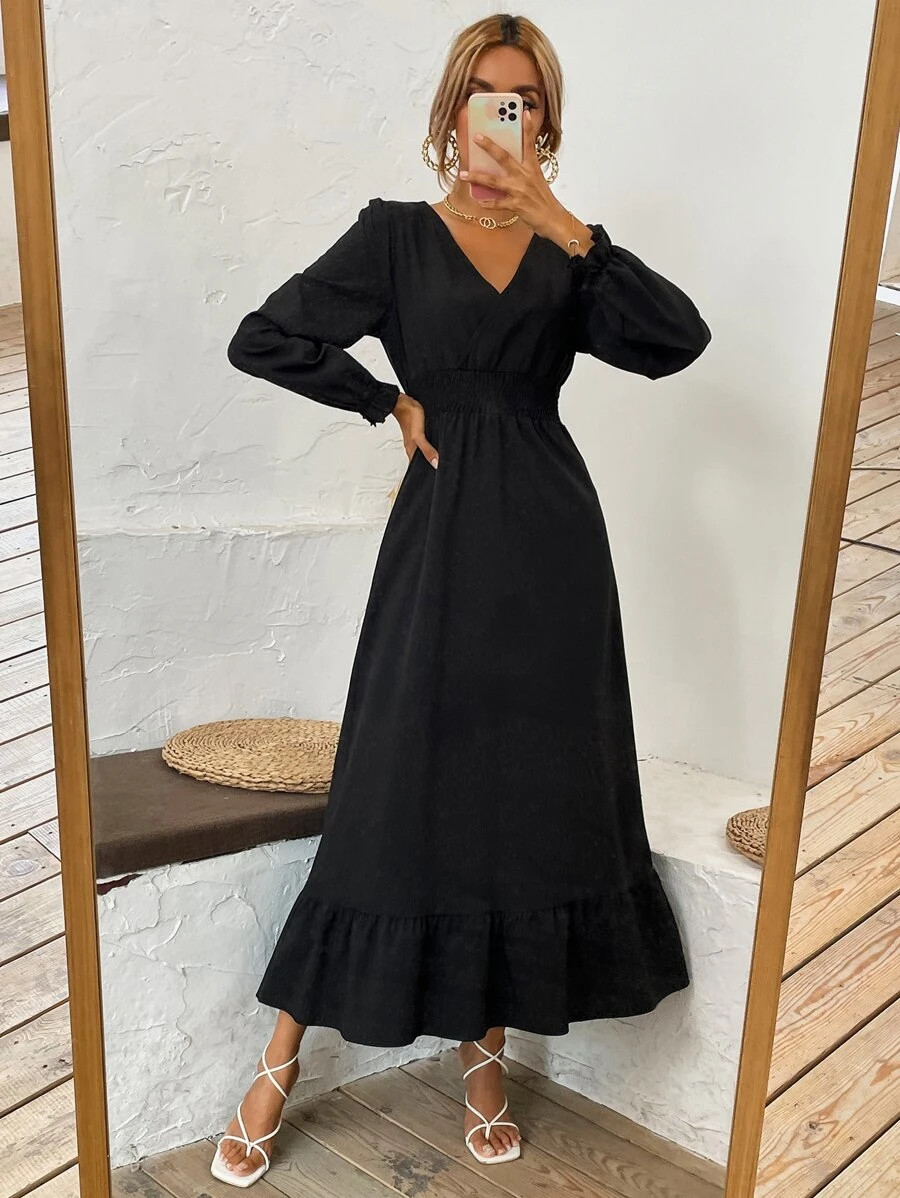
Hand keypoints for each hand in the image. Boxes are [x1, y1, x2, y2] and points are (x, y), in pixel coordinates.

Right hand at [392, 393, 438, 467]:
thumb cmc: (409, 416)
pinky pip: (426, 443)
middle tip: (444, 471)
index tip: (438, 478)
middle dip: (432, 466)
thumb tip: (436, 464)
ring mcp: (416, 440)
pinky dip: (431, 446)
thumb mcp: (419, 436)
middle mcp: (413, 447)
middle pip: (422, 461)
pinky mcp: (419, 433)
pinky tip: (437, 446)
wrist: (402, 401)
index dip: (427, 473)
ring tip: (443, 461)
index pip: (418, 468)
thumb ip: (427, 450)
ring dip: (432, 456)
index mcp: (411, 451)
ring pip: (424, 452)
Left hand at [459, 108, 567, 241]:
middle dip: (489, 146)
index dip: (528, 127)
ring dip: (477, 177)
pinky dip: (487, 203)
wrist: (553, 219)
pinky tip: (478, 201)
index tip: (523, 112)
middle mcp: (525, 176)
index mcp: (532, 167)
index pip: (530, 143)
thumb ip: (524, 168)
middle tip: (476, 137)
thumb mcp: (537, 179)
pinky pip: (497, 203)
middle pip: (505, 157)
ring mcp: (520, 190)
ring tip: (463, 174)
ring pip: (494, 181)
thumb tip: (509, 161)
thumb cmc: (543, 199)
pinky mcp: (517, 205)